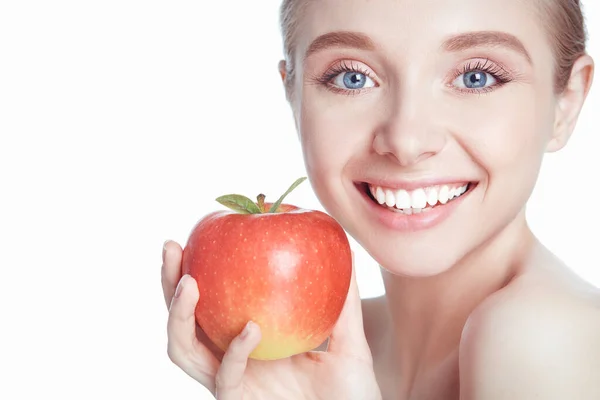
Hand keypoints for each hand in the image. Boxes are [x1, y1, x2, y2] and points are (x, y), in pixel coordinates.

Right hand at [161, 240, 381, 399]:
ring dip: (179, 316)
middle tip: (174, 249)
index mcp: (248, 339)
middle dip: (170, 285)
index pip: (211, 302)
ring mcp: (233, 382)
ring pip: (184, 351)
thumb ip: (344, 303)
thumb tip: (349, 256)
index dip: (196, 270)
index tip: (196, 235)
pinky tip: (252, 329)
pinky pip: (225, 377)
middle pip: (184, 321)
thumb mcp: (349, 341)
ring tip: (191, 284)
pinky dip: (234, 350)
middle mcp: (232, 358)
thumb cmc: (350, 393)